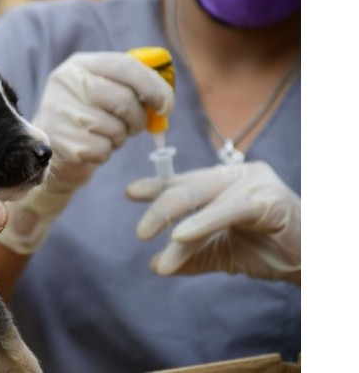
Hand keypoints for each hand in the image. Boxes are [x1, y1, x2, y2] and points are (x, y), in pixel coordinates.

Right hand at [0, 52, 173, 253]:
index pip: (124, 66)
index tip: (166, 105)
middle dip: (138, 117)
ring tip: (105, 135)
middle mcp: (65, 84)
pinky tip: (91, 147)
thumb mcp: (101, 92)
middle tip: (137, 125)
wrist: (48, 152)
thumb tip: (165, 97)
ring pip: (115, 127)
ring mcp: (60, 113)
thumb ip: (130, 85)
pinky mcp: (62, 142)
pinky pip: (103, 149)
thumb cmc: (85, 119)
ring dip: (120, 137)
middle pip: (122, 98)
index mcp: (78, 65)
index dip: (153, 86)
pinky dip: (105, 152)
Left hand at [126, 161, 299, 284]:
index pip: (184, 181)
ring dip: (178, 231)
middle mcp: (238, 175)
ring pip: (202, 202)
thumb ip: (190, 254)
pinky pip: (226, 212)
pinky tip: (180, 236)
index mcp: (226, 181)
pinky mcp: (267, 201)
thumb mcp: (220, 252)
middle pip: (187, 189)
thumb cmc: (268, 250)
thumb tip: (155, 265)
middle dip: (160, 210)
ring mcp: (254, 184)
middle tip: (141, 233)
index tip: (131, 193)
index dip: (157, 185)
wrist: (310, 262)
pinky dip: (201, 224)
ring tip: (161, 252)